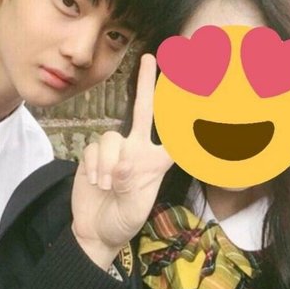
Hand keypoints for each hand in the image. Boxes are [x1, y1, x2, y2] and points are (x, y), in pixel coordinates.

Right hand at [71, 54, 172, 268]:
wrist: (94, 230)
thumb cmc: (123, 221)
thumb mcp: (133, 208)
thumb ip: (129, 184)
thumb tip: (122, 159)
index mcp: (156, 162)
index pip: (173, 136)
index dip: (185, 117)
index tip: (197, 89)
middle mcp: (136, 150)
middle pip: (142, 111)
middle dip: (146, 84)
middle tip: (150, 58)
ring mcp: (114, 150)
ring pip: (110, 137)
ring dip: (105, 164)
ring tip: (106, 185)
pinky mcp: (93, 154)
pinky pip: (92, 148)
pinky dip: (92, 166)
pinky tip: (95, 181)